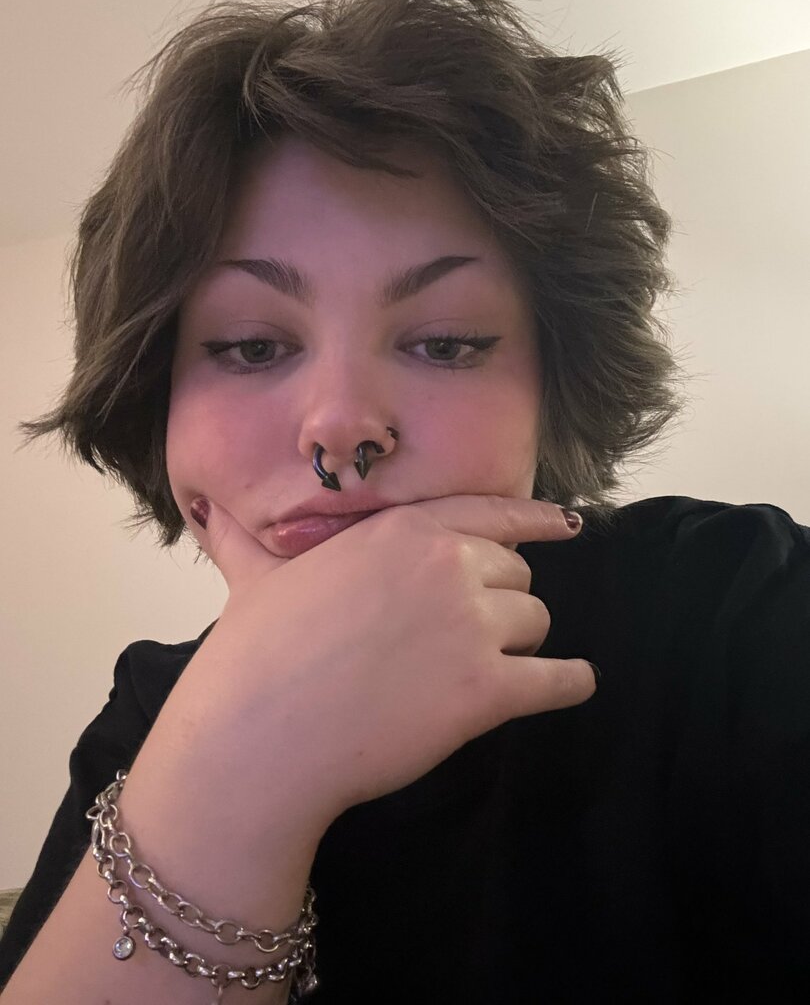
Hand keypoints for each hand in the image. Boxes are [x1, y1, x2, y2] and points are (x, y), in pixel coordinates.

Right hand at [155, 496, 595, 837]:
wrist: (257, 736)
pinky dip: (570, 683)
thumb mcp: (255, 580)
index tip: (568, 525)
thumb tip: (209, 512)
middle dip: (499, 601)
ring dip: (521, 644)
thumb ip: (246, 541)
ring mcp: (471, 625)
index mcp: (402, 530)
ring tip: (481, 670)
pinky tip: (570, 685)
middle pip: (517, 574)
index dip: (536, 520)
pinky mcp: (488, 690)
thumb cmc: (253, 654)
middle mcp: (447, 565)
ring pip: (536, 622)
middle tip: (459, 636)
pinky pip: (559, 680)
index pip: (492, 511)